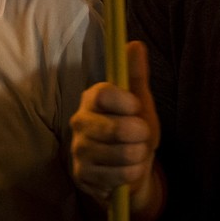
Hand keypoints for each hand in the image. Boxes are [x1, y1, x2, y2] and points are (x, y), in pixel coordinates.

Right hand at [70, 41, 159, 210]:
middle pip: (116, 128)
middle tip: (141, 137)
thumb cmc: (134, 132)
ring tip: (135, 155)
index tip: (137, 108)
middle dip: (141, 136)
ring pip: (122, 154)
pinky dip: (131, 175)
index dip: (126, 103)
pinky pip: (118, 176)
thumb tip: (135, 44)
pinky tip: (126, 172)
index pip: (103, 93)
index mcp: (92, 99)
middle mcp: (79, 121)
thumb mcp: (140, 104)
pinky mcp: (82, 175)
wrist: (130, 171)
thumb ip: (136, 75)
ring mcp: (78, 150)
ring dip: (139, 157)